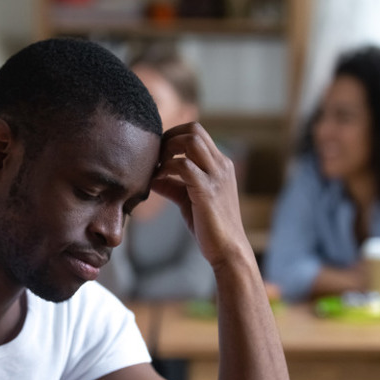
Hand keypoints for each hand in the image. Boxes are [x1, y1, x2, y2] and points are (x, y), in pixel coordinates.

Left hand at [151, 122, 248, 268]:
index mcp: (220, 164)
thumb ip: (173, 185)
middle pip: (194, 129)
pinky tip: (157, 180)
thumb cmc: (209, 226)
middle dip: (169, 136)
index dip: (173, 136)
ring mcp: (216, 176)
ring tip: (156, 166)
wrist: (228, 250)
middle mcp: (221, 165)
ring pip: (191, 140)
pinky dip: (166, 168)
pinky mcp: (207, 190)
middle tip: (155, 156)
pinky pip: (184, 165)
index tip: (158, 153)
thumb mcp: (189, 200)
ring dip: (167, 148)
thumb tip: (152, 177)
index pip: (197, 133)